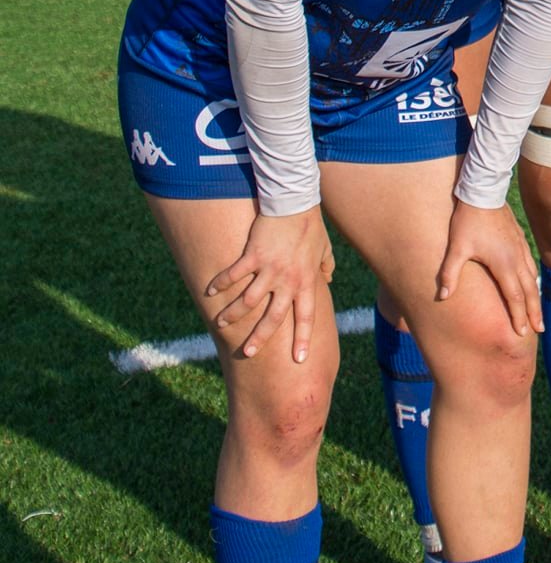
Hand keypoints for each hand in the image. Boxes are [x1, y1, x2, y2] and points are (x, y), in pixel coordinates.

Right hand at [205, 208, 332, 362]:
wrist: (295, 202)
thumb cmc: (311, 225)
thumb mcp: (324, 248)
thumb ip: (326, 265)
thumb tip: (328, 278)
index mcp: (306, 281)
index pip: (306, 316)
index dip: (304, 338)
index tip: (300, 359)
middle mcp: (288, 280)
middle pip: (273, 317)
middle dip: (260, 338)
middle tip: (248, 354)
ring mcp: (269, 269)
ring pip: (248, 301)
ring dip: (233, 315)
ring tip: (221, 325)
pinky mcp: (253, 256)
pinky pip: (234, 274)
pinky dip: (221, 284)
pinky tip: (210, 292)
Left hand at [438, 200, 543, 336]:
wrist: (483, 192)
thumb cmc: (468, 221)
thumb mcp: (457, 248)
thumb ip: (450, 273)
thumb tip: (442, 296)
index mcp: (504, 264)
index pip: (514, 297)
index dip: (518, 316)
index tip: (522, 333)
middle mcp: (516, 259)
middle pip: (529, 292)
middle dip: (534, 312)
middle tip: (539, 330)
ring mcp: (520, 248)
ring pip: (532, 278)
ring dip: (535, 297)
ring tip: (537, 312)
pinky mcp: (520, 239)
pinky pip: (530, 264)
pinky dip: (533, 279)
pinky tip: (532, 283)